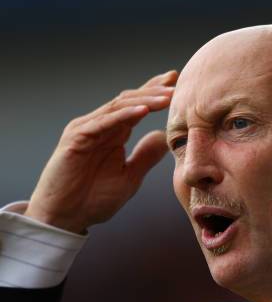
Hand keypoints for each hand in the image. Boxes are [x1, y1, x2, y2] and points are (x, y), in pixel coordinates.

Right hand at [24, 70, 177, 232]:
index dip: (154, 93)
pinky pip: (103, 122)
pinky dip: (123, 115)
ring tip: (167, 97)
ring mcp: (86, 130)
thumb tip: (164, 137)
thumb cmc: (93, 200)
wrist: (65, 217)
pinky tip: (143, 111)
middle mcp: (99, 126)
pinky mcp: (76, 138)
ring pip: (118, 107)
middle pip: (128, 100)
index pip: (135, 106)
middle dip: (153, 90)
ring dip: (144, 100)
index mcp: (113, 134)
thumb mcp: (129, 177)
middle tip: (176, 83)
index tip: (176, 83)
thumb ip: (145, 156)